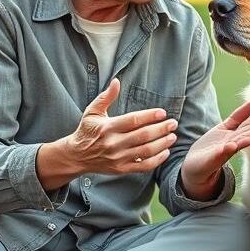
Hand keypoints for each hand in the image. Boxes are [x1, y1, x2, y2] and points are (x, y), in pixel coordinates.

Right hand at [37, 78, 176, 185]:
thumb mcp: (92, 111)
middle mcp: (113, 143)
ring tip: (173, 136)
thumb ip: (106, 97)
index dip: (150, 116)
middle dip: (161, 129)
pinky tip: (165, 152)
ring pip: (145, 151)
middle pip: (143, 136)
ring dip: (162, 144)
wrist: (76, 156)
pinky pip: (143, 166)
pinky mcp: (121, 169)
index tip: (162, 112)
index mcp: (108, 127)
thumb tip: (116, 81)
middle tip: (173, 123)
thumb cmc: (87, 131)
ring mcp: (118, 158)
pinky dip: (157, 160)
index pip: (133, 120)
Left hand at [180, 102, 249, 198]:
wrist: (195, 166)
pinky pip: (219, 154)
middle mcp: (234, 144)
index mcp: (238, 136)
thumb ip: (238, 117)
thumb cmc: (212, 146)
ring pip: (238, 144)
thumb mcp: (225, 128)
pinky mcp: (212, 159)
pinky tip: (231, 146)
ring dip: (247, 140)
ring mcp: (223, 152)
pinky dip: (225, 150)